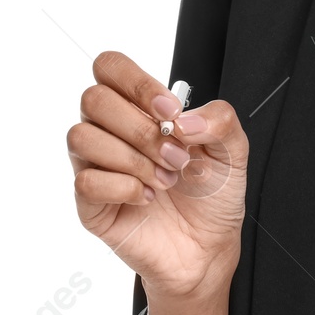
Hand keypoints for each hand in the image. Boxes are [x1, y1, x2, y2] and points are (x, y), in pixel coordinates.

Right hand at [68, 51, 247, 297]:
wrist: (209, 247)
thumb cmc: (212, 195)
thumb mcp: (234, 151)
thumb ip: (220, 120)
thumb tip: (183, 119)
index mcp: (140, 108)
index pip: (110, 67)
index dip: (136, 82)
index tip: (170, 111)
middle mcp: (111, 131)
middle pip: (93, 99)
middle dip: (141, 129)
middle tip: (175, 156)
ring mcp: (96, 166)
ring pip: (81, 137)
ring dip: (133, 159)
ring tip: (165, 180)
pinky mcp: (90, 203)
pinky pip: (85, 181)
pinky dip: (124, 188)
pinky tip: (147, 198)